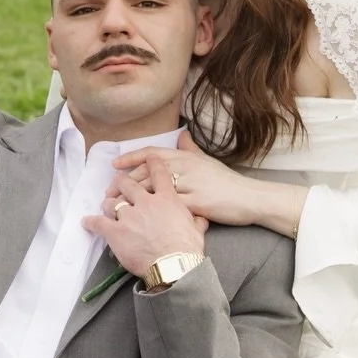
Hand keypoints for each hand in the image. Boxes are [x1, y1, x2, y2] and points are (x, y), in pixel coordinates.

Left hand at [83, 170, 206, 277]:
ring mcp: (129, 216)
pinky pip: (98, 223)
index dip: (152, 163)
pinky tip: (87, 222)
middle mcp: (146, 202)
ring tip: (106, 205)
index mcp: (167, 199)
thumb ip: (196, 220)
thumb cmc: (188, 249)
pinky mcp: (116, 232)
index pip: (158, 173)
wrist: (175, 266)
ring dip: (108, 203)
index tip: (148, 160)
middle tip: (119, 183)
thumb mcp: (197, 230)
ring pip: (112, 203)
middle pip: (128, 184)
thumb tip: (200, 219)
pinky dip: (91, 222)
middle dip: (122, 182)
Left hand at [112, 129, 302, 236]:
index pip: (151, 155)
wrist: (248, 199)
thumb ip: (191, 149)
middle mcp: (185, 168)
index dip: (131, 159)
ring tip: (116, 209)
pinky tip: (137, 222)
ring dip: (131, 200)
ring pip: (152, 191)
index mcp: (185, 157)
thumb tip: (183, 135)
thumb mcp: (208, 161)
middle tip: (109, 194)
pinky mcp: (195, 204)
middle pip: (146, 173)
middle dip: (124, 183)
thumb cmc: (227, 182)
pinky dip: (149, 215)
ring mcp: (190, 186)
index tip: (114, 166)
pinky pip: (166, 209)